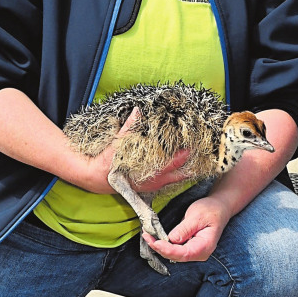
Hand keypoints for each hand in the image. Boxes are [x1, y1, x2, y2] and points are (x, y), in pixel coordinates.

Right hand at [68, 108, 193, 196]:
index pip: (173, 164)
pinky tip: (182, 169)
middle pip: (178, 175)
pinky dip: (175, 175)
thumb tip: (138, 111)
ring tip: (198, 163)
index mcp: (148, 173)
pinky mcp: (148, 186)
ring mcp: (151, 185)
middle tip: (205, 157)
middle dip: (191, 166)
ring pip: (174, 180)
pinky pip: (166, 181)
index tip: (195, 146)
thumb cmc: (105, 161)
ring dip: (185, 171)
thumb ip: (128, 128)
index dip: (185, 155)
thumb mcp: (116, 144)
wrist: (93, 177)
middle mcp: (152, 182)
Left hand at [144, 194, 227, 264]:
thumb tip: (172, 239)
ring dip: (160, 247)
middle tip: (146, 236)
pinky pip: (174, 250)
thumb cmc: (210, 210)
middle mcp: (199, 253)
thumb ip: (185, 229)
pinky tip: (155, 238)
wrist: (218, 208)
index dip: (168, 250)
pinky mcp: (188, 248)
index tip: (156, 242)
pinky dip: (164, 245)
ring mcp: (194, 252)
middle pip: (177, 256)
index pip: (184, 253)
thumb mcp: (197, 216)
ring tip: (147, 236)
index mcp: (205, 246)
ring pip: (174, 255)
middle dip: (160, 248)